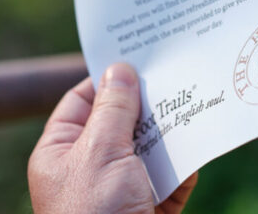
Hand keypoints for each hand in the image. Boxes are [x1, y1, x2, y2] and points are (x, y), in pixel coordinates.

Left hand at [28, 63, 196, 213]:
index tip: (137, 57)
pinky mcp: (147, 207)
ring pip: (148, 148)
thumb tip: (120, 69)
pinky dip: (183, 167)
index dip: (107, 79)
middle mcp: (88, 169)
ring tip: (192, 105)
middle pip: (120, 122)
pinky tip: (196, 150)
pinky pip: (168, 178)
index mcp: (61, 153)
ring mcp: (119, 190)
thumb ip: (114, 108)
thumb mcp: (100, 151)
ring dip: (169, 134)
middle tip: (173, 75)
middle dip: (147, 105)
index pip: (81, 101)